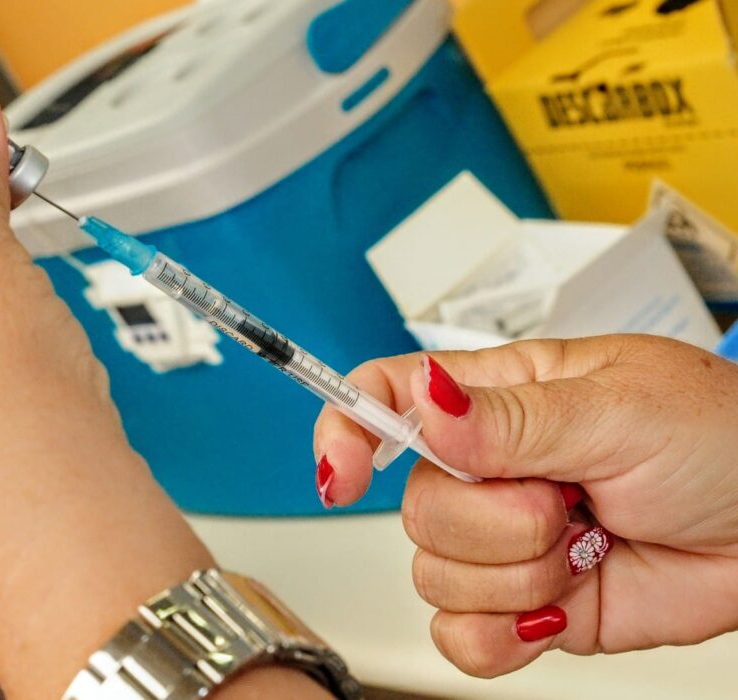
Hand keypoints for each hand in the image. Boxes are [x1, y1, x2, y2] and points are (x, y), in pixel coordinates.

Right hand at [314, 335, 737, 676]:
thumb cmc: (721, 439)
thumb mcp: (620, 408)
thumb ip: (512, 419)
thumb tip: (422, 409)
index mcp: (495, 399)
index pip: (384, 398)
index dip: (345, 430)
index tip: (346, 471)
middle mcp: (487, 470)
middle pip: (412, 507)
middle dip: (494, 521)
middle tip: (567, 500)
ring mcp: (502, 540)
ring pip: (433, 574)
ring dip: (520, 574)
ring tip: (586, 544)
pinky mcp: (524, 604)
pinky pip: (460, 635)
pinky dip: (502, 634)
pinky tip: (557, 605)